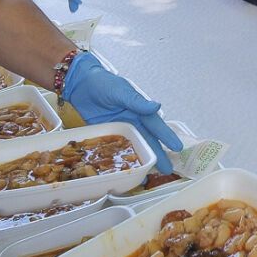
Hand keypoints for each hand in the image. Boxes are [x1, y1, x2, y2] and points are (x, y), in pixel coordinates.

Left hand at [61, 50, 181, 165]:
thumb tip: (156, 106)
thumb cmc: (102, 82)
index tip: (178, 147)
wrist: (79, 83)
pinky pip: (117, 147)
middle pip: (148, 140)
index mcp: (138, 109)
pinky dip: (122, 157)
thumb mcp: (120, 91)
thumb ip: (136, 101)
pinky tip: (126, 167)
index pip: (155, 125)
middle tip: (168, 168)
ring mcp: (120, 128)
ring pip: (135, 146)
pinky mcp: (107, 133)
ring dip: (142, 158)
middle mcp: (132, 121)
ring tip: (149, 174)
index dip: (166, 136)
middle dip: (158, 154)